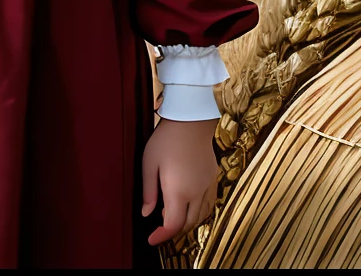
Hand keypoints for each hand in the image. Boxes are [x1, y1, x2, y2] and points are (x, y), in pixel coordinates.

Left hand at [142, 117, 219, 244]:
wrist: (190, 121)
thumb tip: (146, 214)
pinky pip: (209, 204)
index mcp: (178, 191)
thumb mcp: (148, 164)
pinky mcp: (214, 179)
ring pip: (201, 216)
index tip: (151, 239)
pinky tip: (187, 204)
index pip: (172, 225)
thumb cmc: (165, 141)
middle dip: (173, 230)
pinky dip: (198, 212)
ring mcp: (208, 187)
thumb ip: (148, 192)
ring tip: (170, 216)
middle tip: (158, 228)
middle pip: (188, 224)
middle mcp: (196, 193)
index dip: (162, 236)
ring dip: (186, 222)